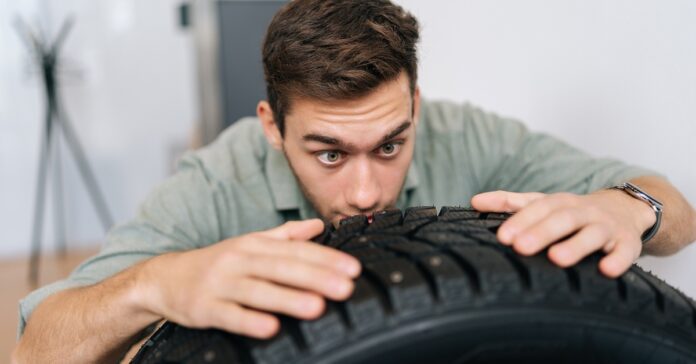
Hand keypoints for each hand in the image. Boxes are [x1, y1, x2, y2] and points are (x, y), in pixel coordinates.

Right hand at [136, 219, 360, 338]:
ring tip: (317, 307)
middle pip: (282, 268)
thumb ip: (284, 236)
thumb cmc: (217, 263)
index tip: (352, 269)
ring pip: (259, 291)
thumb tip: (318, 225)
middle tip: (345, 288)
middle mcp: (239, 260)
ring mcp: (221, 284)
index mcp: (254, 245)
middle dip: (316, 277)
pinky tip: (270, 328)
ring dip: (288, 298)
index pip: (296, 250)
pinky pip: (230, 315)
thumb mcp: (249, 244)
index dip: (325, 258)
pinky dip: (249, 321)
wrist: (165, 278)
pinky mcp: (205, 308)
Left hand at [471, 189, 655, 277]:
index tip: (503, 236)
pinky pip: (626, 251)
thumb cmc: (573, 211)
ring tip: (557, 259)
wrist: (624, 209)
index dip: (521, 220)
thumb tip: (474, 202)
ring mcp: (607, 227)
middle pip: (563, 219)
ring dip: (576, 245)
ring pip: (592, 234)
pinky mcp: (627, 243)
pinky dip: (618, 260)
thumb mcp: (543, 203)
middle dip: (542, 232)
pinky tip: (606, 270)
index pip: (539, 208)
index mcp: (560, 202)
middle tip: (520, 247)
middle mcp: (583, 211)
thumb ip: (509, 202)